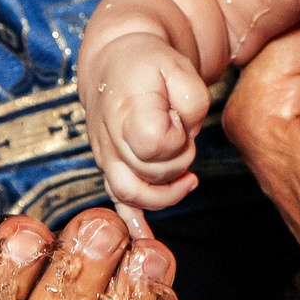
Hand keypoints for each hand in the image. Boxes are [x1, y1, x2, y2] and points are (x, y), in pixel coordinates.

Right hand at [81, 31, 207, 209]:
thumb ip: (193, 100)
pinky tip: (145, 237)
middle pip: (152, 174)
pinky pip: (116, 201)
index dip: (178, 137)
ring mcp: (106, 158)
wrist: (117, 62)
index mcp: (126, 114)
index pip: (158, 146)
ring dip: (167, 191)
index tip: (178, 118)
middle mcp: (110, 141)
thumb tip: (190, 132)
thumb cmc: (149, 64)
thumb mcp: (179, 67)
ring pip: (134, 194)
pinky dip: (131, 222)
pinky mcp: (109, 167)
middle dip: (179, 158)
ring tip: (188, 177)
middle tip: (182, 131)